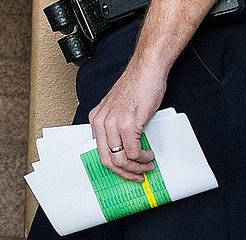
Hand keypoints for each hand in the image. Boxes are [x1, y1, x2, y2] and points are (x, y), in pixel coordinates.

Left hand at [88, 64, 165, 180]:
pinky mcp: (128, 124)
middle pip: (107, 160)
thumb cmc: (136, 87)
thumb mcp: (117, 109)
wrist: (146, 71)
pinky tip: (149, 154)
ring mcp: (113, 124)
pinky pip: (133, 151)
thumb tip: (124, 149)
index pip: (99, 152)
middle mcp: (101, 122)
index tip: (126, 171)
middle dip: (125, 172)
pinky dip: (143, 157)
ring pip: (120, 159)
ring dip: (136, 167)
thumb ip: (116, 128)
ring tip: (147, 164)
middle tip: (138, 174)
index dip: (114, 167)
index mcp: (96, 119)